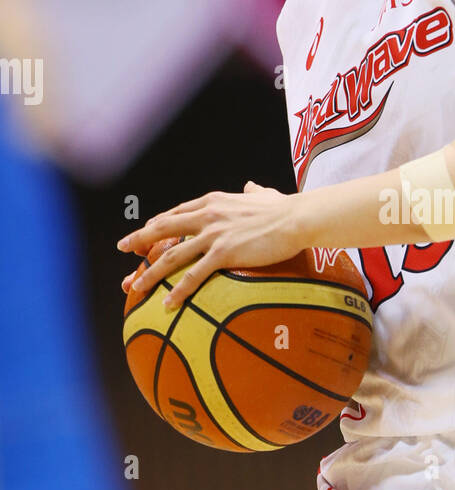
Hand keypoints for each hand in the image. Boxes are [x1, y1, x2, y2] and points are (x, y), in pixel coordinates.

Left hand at [117, 182, 304, 309]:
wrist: (297, 218)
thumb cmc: (285, 208)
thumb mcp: (263, 195)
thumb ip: (253, 192)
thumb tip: (251, 186)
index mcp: (213, 202)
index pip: (176, 212)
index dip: (157, 223)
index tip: (144, 231)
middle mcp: (207, 215)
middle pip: (163, 228)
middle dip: (139, 239)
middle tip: (122, 248)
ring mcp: (213, 234)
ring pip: (171, 255)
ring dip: (150, 273)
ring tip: (135, 287)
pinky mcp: (223, 253)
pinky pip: (193, 275)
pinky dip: (177, 291)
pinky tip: (167, 304)